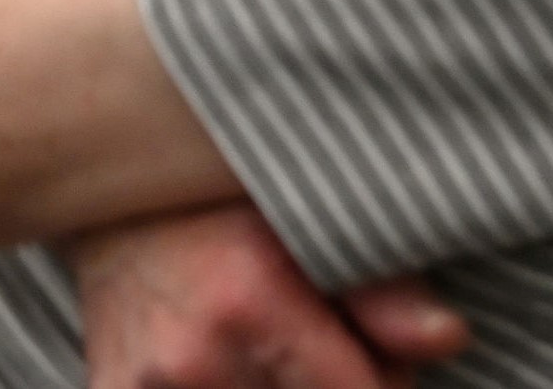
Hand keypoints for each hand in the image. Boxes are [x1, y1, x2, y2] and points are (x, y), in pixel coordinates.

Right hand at [74, 206, 467, 388]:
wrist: (101, 183)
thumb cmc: (214, 189)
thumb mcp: (302, 207)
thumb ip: (382, 283)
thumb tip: (450, 338)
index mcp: (249, 299)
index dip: (377, 376)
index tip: (362, 342)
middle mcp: (193, 355)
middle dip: (331, 381)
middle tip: (308, 333)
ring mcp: (147, 388)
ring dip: (272, 383)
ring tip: (260, 341)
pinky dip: (225, 384)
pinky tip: (219, 362)